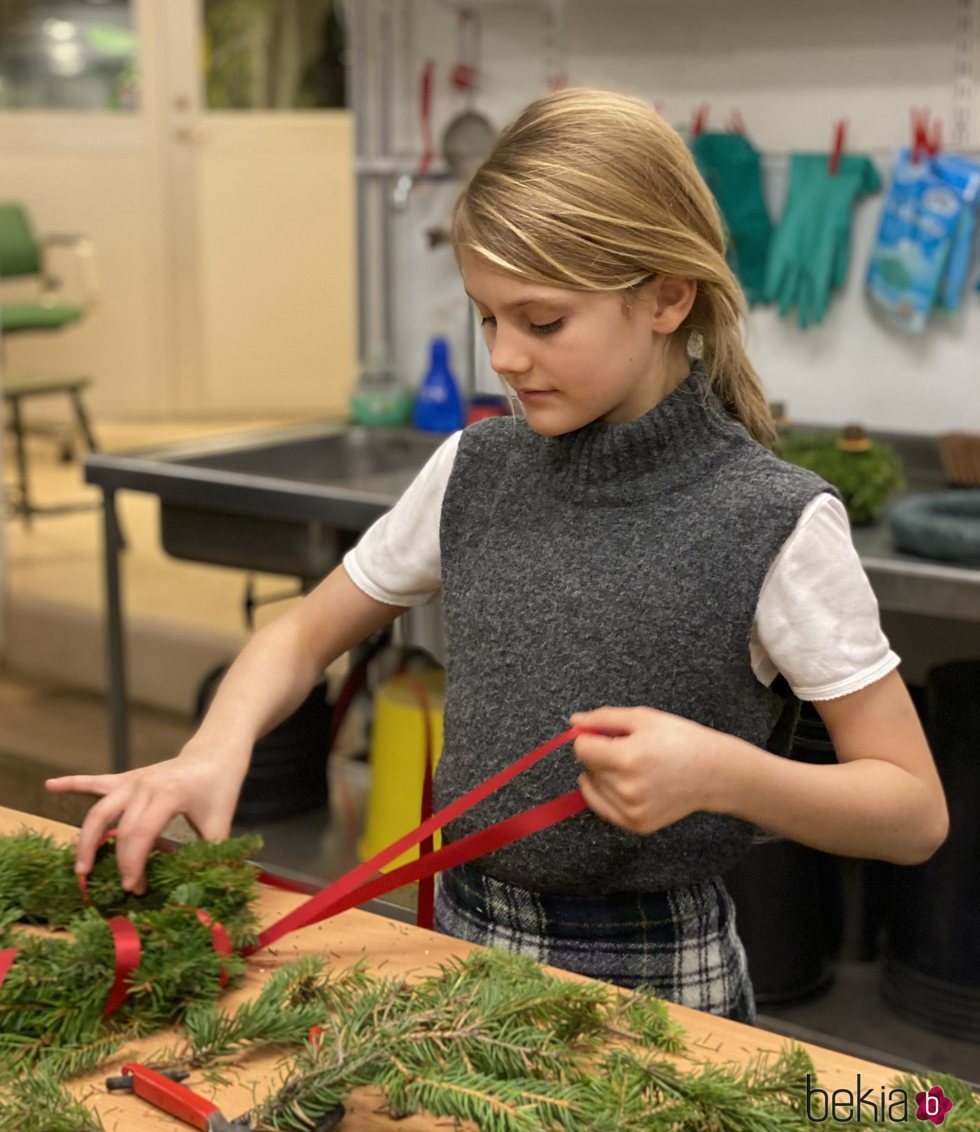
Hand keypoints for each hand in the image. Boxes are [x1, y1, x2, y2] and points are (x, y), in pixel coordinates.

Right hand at [44, 740, 249, 891]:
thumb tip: (202, 887)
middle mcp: (145, 785)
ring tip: (80, 868)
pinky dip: (73, 783)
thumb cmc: (219, 788)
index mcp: (168, 795)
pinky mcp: (128, 778)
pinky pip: (96, 782)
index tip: (134, 887)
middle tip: (112, 886)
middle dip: (113, 860)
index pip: (141, 834)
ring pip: (100, 809)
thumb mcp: (219, 824)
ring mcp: (133, 780)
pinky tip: (50, 785)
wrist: (216, 754)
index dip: (133, 863)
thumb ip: (208, 855)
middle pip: (117, 826)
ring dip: (87, 838)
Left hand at [570, 706, 720, 833]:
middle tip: (630, 750)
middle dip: (601, 755)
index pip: (582, 748)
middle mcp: (626, 788)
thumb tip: (573, 721)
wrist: (714, 773)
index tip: (606, 734)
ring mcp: (631, 810)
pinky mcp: (637, 825)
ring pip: (594, 787)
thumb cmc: (681, 740)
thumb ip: (604, 718)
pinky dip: (607, 795)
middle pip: (588, 767)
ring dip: (604, 775)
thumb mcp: (644, 718)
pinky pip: (603, 808)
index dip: (590, 737)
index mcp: (627, 758)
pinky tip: (625, 783)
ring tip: (634, 768)